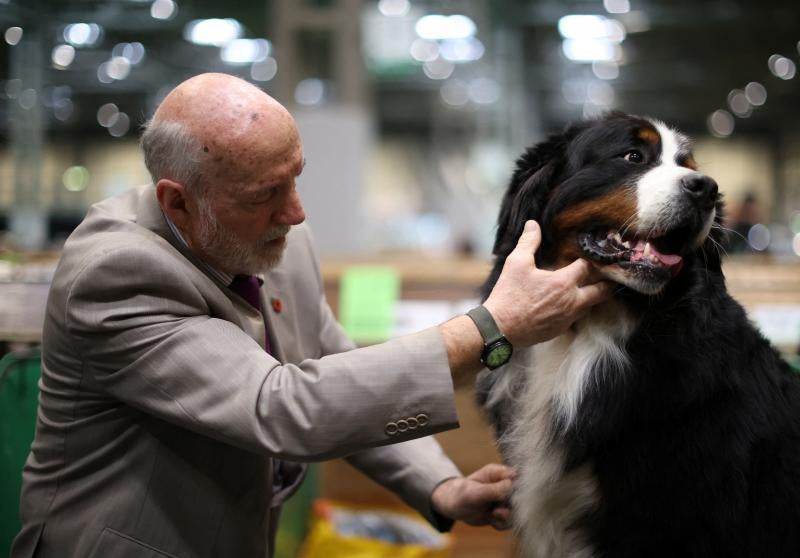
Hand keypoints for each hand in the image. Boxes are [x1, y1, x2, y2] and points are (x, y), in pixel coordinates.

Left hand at [430, 463, 513, 529]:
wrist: (454, 506)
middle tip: (497, 510)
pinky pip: (510, 522)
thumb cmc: (462, 493)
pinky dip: (501, 524)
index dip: (518, 489)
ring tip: (492, 514)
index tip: (506, 498)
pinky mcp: (505, 513)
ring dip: (506, 517)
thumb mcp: (475, 492)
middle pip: (523, 497)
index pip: (519, 478)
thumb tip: (511, 486)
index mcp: (501, 473)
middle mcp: (507, 486)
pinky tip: (490, 519)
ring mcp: (507, 500)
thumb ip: (493, 490)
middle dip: (511, 507)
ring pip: (518, 512)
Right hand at [483, 220, 610, 346]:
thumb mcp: (516, 263)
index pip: (588, 266)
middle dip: (606, 281)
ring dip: (593, 296)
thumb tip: (533, 224)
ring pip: (591, 305)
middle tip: (607, 274)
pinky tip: (570, 303)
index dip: (592, 258)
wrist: (500, 329)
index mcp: (564, 282)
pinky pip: (577, 318)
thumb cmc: (509, 295)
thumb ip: (528, 242)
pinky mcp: (561, 330)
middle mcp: (572, 302)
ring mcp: (569, 318)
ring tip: (591, 286)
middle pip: (602, 291)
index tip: (594, 254)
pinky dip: (578, 309)